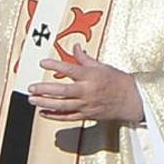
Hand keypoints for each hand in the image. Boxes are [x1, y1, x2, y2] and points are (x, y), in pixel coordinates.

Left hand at [27, 44, 142, 122]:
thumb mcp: (102, 66)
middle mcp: (87, 91)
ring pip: (63, 106)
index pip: (70, 69)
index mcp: (91, 76)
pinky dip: (55, 116)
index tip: (42, 63)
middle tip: (31, 87)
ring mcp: (86, 105)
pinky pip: (68, 117)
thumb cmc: (118, 82)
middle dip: (45, 89)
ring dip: (45, 103)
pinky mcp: (87, 115)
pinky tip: (43, 112)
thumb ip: (84, 58)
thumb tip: (75, 47)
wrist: (132, 100)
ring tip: (32, 100)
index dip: (55, 66)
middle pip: (62, 91)